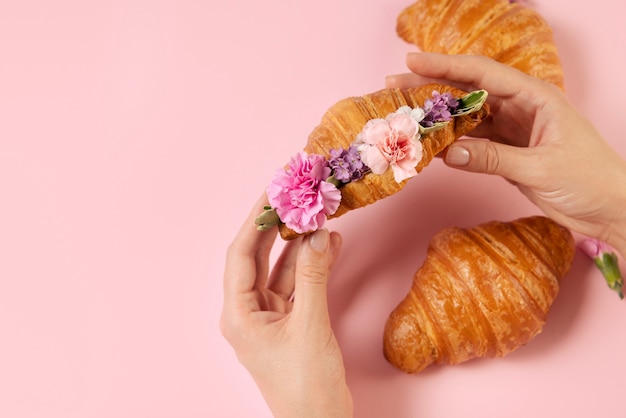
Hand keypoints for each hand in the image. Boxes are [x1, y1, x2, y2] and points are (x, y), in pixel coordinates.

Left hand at [220, 195, 351, 417]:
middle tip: (294, 197)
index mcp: (238, 314)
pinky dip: (313, 266)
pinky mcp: (290, 322)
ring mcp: (269, 317)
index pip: (240, 254)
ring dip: (300, 245)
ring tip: (319, 216)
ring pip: (282, 269)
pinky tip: (330, 245)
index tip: (271, 192)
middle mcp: (248, 312)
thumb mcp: (309, 326)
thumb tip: (318, 235)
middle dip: (277, 227)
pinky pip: (299, 285)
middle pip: (259, 257)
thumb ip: (314, 277)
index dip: (256, 220)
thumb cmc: (305, 386)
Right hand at [387, 53, 625, 257]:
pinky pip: (472, 141)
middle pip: (468, 90)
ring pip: (467, 116)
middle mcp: (521, 107)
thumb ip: (494, 158)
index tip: (411, 61)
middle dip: (431, 85)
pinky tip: (429, 144)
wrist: (610, 208)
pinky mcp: (507, 151)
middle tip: (394, 86)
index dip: (445, 65)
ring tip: (404, 114)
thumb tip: (449, 152)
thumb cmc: (589, 179)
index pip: (483, 74)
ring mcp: (512, 129)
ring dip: (437, 115)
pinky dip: (450, 142)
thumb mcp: (540, 168)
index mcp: (535, 97)